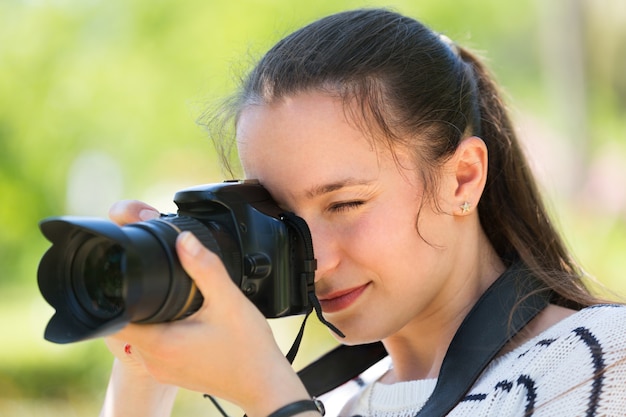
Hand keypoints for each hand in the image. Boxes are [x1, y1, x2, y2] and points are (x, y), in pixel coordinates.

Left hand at [103, 200, 310, 416]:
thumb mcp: (228, 301)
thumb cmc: (249, 350)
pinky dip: (164, 332)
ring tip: (175, 301)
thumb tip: (184, 240)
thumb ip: (205, 267)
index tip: (132, 278)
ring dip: (151, 318)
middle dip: (138, 302)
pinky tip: (187, 322)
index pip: (115, 319)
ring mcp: (163, 371)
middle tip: (159, 284)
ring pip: (142, 337)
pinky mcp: (174, 374)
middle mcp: (155, 362)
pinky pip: (157, 348)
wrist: (265, 385)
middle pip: (128, 325)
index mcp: (160, 344)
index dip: (118, 295)